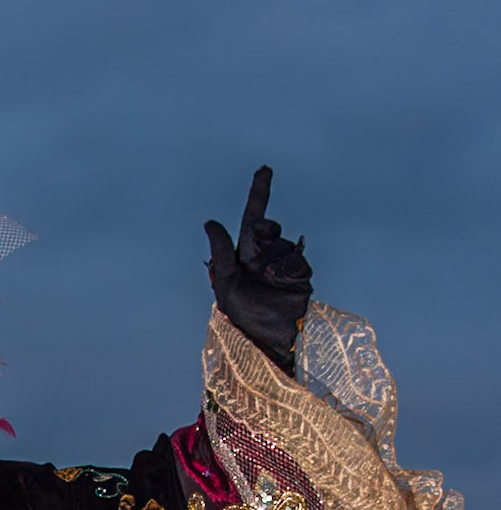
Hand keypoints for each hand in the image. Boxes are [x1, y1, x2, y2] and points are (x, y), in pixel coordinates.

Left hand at [204, 167, 311, 374]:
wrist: (269, 339)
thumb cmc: (242, 316)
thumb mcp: (226, 283)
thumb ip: (222, 251)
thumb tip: (210, 222)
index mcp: (244, 255)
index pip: (252, 218)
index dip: (259, 193)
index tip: (264, 169)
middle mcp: (264, 256)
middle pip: (267, 228)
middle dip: (263, 232)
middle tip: (256, 251)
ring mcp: (283, 264)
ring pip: (282, 244)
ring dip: (274, 260)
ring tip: (268, 282)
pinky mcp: (300, 274)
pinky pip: (296, 260)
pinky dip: (288, 269)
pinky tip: (281, 284)